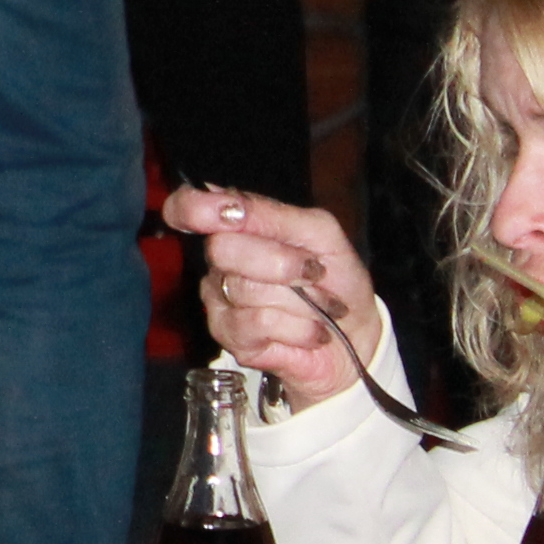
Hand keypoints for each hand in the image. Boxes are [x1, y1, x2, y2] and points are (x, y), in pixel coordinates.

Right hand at [163, 181, 375, 413]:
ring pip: (247, 290)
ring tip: (320, 309)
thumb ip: (273, 214)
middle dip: (281, 263)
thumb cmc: (336, 279)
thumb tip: (228, 207)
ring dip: (302, 301)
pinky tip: (311, 331)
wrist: (357, 335)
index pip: (186, 206)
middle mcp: (219, 260)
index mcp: (236, 226)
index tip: (219, 214)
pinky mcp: (230, 337)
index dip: (191, 207)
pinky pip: (260, 323)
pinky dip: (300, 328)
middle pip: (221, 249)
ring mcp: (219, 300)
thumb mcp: (320, 234)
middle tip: (313, 274)